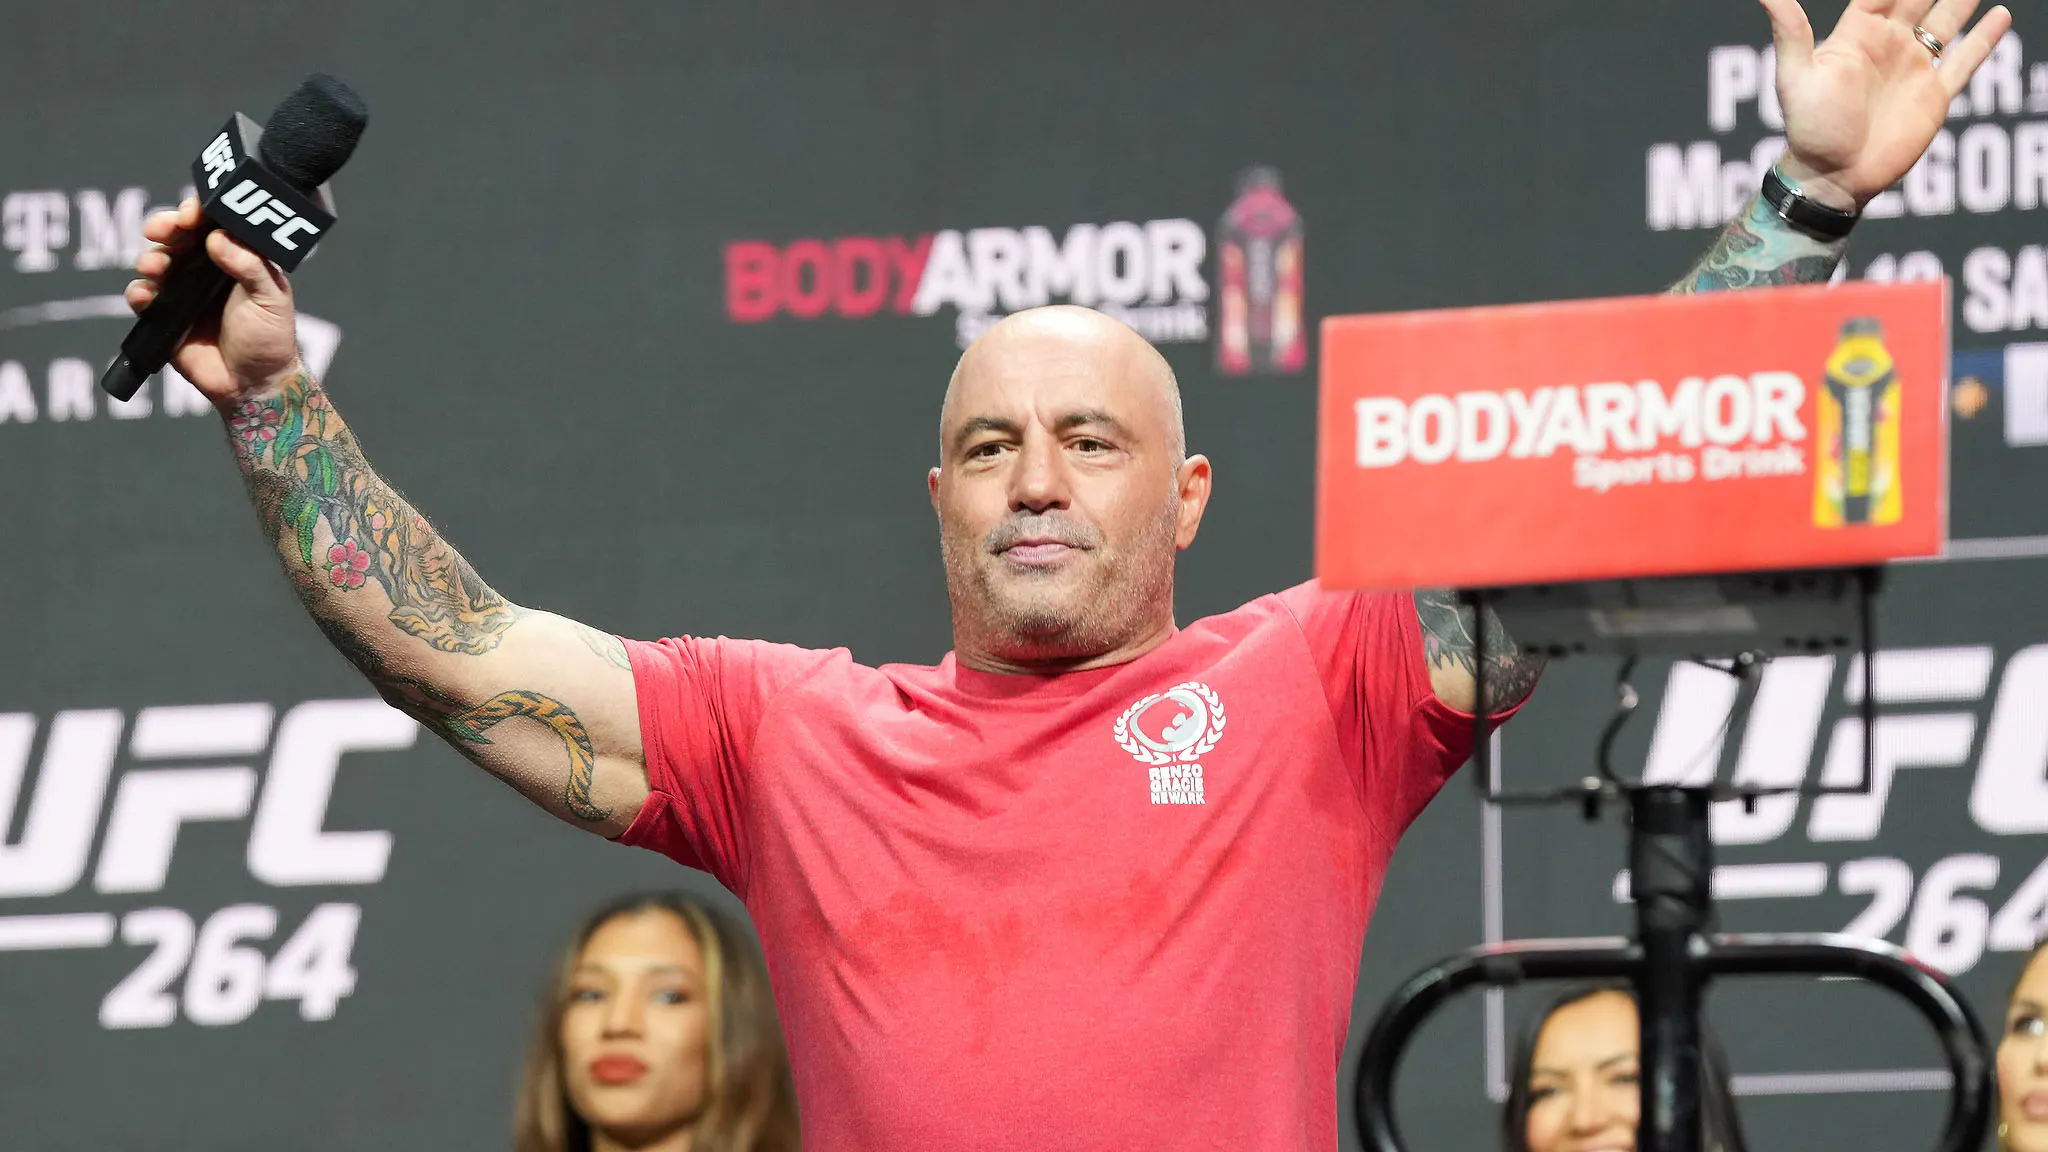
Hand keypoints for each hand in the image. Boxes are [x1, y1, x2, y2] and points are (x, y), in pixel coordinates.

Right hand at [126, 197, 303, 407]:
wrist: (252, 384)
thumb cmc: (269, 338)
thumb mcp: (270, 298)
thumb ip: (250, 266)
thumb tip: (218, 237)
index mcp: (236, 257)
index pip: (213, 222)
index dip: (199, 211)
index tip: (192, 213)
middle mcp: (206, 268)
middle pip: (177, 234)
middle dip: (166, 225)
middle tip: (162, 229)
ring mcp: (182, 290)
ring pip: (156, 261)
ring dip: (151, 258)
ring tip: (156, 268)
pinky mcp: (163, 316)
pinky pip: (142, 297)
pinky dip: (139, 293)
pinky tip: (147, 297)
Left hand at [1762, 0, 2012, 209]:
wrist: (1833, 177)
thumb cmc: (1809, 129)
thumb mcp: (1795, 76)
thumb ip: (1790, 31)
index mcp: (1857, 35)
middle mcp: (1888, 46)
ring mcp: (1913, 69)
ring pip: (1946, 22)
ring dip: (1962, 0)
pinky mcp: (1933, 96)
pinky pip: (1964, 62)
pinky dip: (1984, 40)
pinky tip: (2000, 16)